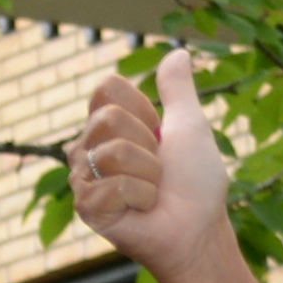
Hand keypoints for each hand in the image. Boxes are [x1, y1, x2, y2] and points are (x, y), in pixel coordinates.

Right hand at [65, 48, 241, 282]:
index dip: (142, 108)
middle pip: (108, 117)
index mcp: (109, 126)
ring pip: (114, 151)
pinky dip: (141, 197)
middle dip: (147, 144)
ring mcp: (84, 178)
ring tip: (151, 191)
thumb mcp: (190, 125)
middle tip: (157, 169)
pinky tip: (142, 209)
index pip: (107, 88)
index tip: (158, 135)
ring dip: (148, 173)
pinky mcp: (87, 208)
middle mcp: (89, 148)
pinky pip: (113, 185)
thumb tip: (179, 51)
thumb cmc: (196, 184)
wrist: (198, 230)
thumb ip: (178, 89)